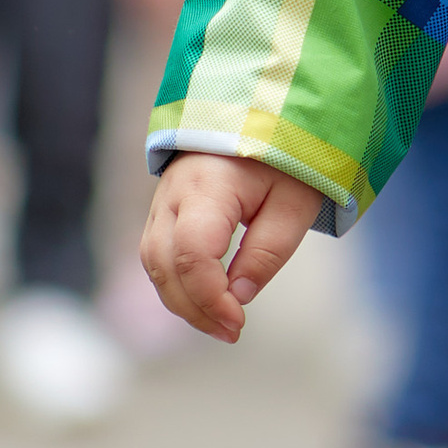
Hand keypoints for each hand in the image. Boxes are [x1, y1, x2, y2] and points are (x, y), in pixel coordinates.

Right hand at [140, 153, 326, 342]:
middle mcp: (173, 194)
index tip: (239, 322)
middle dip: (194, 308)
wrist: (259, 115)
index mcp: (207, 186)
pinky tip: (206, 304)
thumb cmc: (283, 159)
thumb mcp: (293, 203)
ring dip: (181, 302)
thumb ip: (268, 250)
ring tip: (221, 325)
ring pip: (154, 265)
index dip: (210, 297)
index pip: (192, 253)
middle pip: (164, 265)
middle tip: (232, 332)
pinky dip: (177, 285)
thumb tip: (239, 296)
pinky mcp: (162, 212)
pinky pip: (157, 257)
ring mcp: (161, 202)